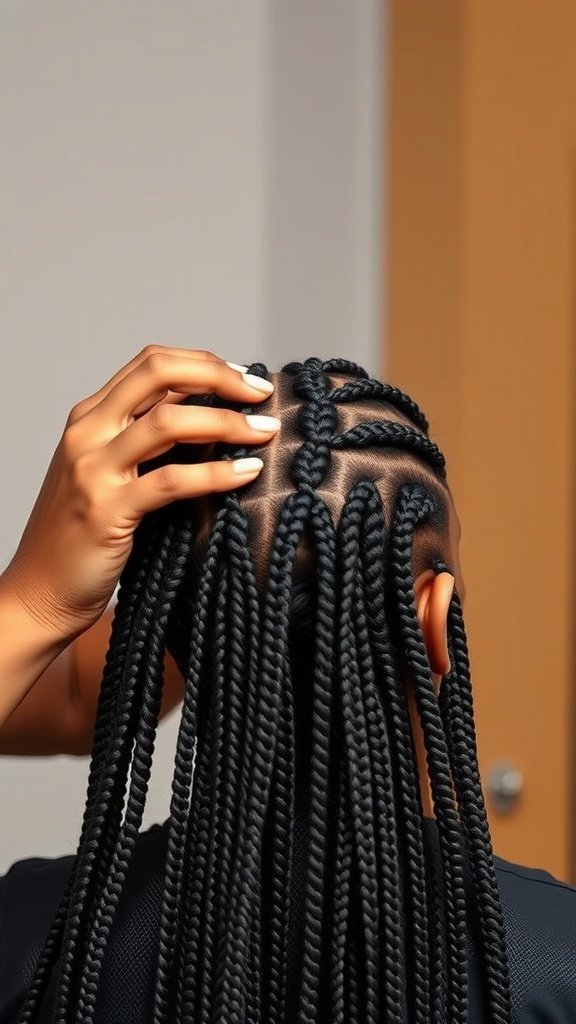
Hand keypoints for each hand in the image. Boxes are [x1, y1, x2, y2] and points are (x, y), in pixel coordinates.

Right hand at [0, 346, 277, 644]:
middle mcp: (87, 433)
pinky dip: (217, 473)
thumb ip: (148, 442)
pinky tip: (246, 473)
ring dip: (227, 422)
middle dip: (219, 376)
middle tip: (261, 393)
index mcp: (88, 418)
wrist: (41, 592)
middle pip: (158, 373)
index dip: (203, 362)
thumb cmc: (84, 536)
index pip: (151, 364)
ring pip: (169, 422)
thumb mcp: (112, 474)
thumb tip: (214, 420)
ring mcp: (93, 470)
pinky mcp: (107, 511)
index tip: (244, 378)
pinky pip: (172, 481)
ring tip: (265, 433)